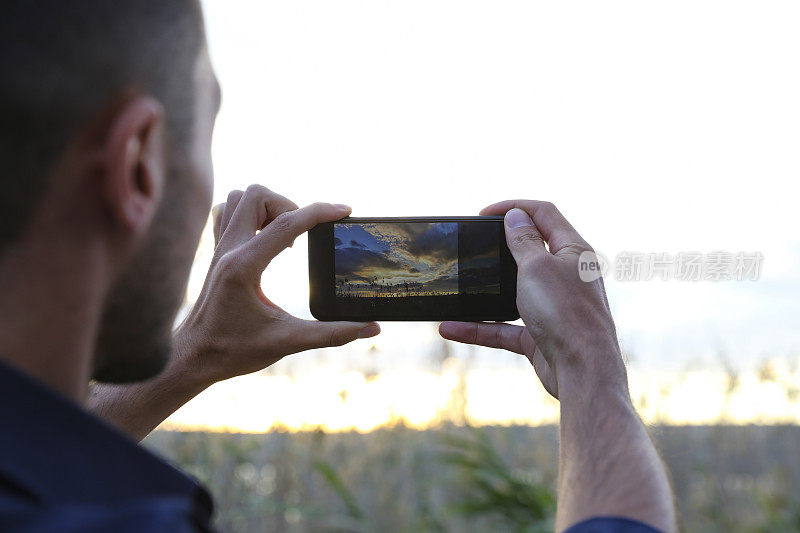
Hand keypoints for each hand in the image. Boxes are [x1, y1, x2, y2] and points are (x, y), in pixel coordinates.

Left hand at [174, 185, 379, 385]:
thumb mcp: (287, 342)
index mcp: (244, 267)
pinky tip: (264, 240)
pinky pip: (228, 212)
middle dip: (289, 206)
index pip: (287, 223)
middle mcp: (228, 250)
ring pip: (239, 198)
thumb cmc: (233, 351)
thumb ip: (333, 334)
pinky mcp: (216, 253)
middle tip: (302, 238)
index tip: (344, 211)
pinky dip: (249, 215)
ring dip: (267, 208)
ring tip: (285, 238)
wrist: (192, 358)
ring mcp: (219, 248)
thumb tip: (372, 328)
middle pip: (257, 195)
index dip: (320, 212)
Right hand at [439, 200, 624, 398]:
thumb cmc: (566, 314)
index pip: (544, 214)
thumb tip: (516, 215)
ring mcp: (554, 306)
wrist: (583, 371)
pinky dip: (480, 327)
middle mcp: (566, 276)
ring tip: (462, 283)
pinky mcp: (541, 335)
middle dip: (500, 246)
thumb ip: (523, 240)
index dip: (514, 207)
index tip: (483, 214)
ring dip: (487, 289)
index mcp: (573, 251)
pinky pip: (505, 327)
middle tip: (474, 244)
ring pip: (514, 290)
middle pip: (531, 250)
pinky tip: (451, 328)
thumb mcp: (537, 267)